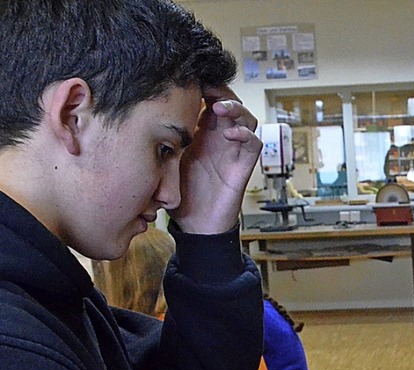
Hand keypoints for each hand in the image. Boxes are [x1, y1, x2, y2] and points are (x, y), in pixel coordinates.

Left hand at [172, 87, 261, 233]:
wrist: (195, 226)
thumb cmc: (179, 196)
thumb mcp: (164, 161)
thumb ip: (161, 140)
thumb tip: (140, 113)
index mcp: (199, 134)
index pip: (207, 99)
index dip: (203, 86)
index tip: (189, 78)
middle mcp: (218, 139)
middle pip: (229, 102)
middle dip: (221, 90)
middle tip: (208, 87)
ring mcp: (233, 151)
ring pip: (246, 118)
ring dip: (236, 108)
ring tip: (221, 107)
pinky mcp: (243, 166)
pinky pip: (253, 144)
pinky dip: (246, 135)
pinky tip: (231, 134)